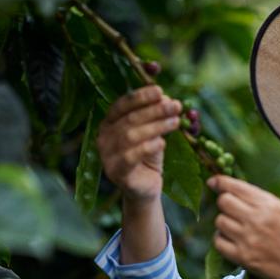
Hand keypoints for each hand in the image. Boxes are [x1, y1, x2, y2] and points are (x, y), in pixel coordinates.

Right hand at [97, 85, 181, 202]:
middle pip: (130, 119)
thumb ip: (156, 116)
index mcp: (109, 123)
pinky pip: (130, 157)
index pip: (121, 105)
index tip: (159, 90)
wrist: (145, 188)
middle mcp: (104, 138)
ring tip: (175, 122)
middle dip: (155, 110)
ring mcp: (107, 156)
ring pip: (131, 136)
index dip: (140, 97)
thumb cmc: (148, 155)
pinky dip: (148, 147)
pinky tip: (162, 142)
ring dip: (156, 126)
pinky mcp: (116, 173)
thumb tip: (167, 98)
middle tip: (175, 105)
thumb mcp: (153, 132)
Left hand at [207, 175, 279, 278]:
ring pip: (219, 221)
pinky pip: (219, 242)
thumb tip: (237, 195)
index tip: (213, 182)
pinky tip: (233, 240)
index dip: (221, 182)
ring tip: (237, 227)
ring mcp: (248, 239)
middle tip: (232, 209)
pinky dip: (222, 239)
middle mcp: (256, 219)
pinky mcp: (243, 258)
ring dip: (225, 222)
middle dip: (225, 203)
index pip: (236, 187)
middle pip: (223, 202)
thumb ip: (262, 203)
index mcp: (270, 204)